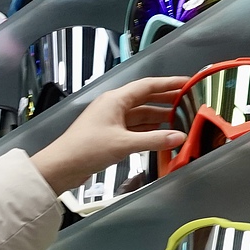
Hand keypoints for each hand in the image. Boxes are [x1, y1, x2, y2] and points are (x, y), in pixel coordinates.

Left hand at [30, 76, 190, 193]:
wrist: (62, 166)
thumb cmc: (86, 149)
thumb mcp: (124, 144)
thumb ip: (154, 140)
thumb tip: (179, 137)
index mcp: (115, 99)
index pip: (148, 86)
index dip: (169, 84)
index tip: (187, 83)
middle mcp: (114, 106)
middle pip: (145, 99)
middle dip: (167, 100)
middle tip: (188, 101)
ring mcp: (111, 120)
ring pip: (141, 115)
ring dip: (159, 118)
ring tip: (180, 119)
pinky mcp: (110, 135)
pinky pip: (135, 128)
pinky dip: (149, 131)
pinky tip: (161, 136)